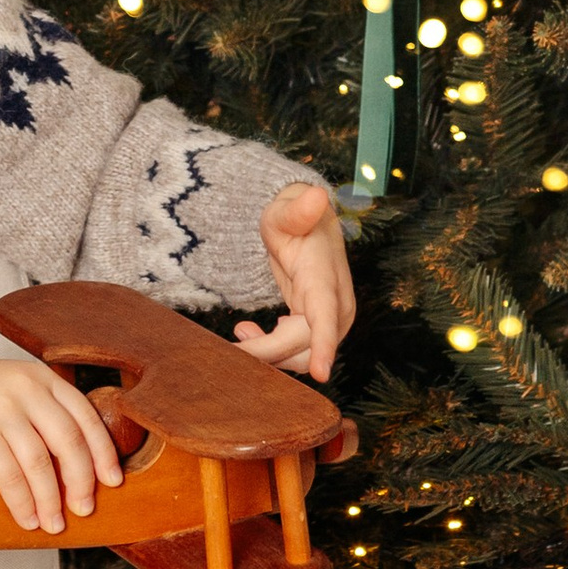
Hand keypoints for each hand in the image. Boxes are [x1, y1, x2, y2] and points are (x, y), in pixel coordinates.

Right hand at [0, 350, 122, 535]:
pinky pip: (7, 475)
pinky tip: (26, 518)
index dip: (104, 452)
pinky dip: (21, 502)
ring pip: (39, 463)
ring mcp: (0, 409)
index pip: (86, 416)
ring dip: (50, 500)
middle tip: (84, 508)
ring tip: (54, 522)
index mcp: (42, 378)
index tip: (113, 481)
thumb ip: (48, 412)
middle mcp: (25, 389)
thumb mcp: (18, 388)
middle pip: (68, 441)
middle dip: (81, 481)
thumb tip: (83, 466)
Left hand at [232, 182, 355, 384]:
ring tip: (240, 331)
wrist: (302, 227)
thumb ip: (298, 209)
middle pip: (304, 345)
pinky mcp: (320, 328)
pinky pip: (297, 353)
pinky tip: (249, 332)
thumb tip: (317, 194)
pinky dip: (271, 350)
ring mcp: (331, 320)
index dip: (326, 345)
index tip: (324, 375)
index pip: (327, 316)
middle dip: (269, 352)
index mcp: (326, 280)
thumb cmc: (292, 219)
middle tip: (231, 347)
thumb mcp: (285, 212)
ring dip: (268, 352)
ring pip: (300, 356)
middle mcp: (336, 306)